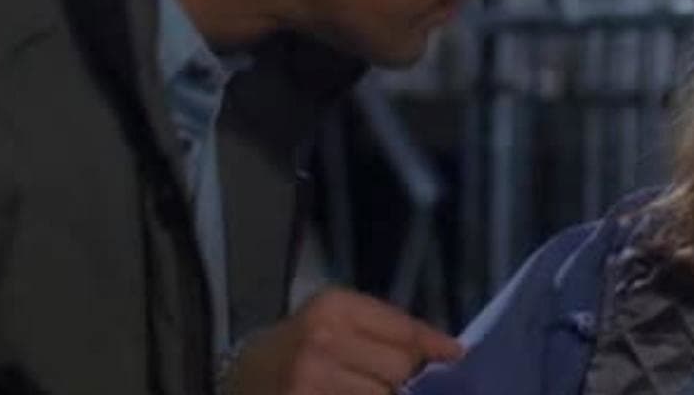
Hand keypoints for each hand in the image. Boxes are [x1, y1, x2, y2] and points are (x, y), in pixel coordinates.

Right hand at [224, 287, 463, 394]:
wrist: (238, 377)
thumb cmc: (296, 345)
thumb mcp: (333, 320)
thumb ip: (383, 330)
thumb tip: (445, 352)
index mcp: (333, 307)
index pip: (402, 330)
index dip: (433, 346)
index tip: (455, 355)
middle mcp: (322, 341)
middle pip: (400, 369)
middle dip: (408, 380)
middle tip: (402, 382)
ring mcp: (311, 382)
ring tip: (370, 388)